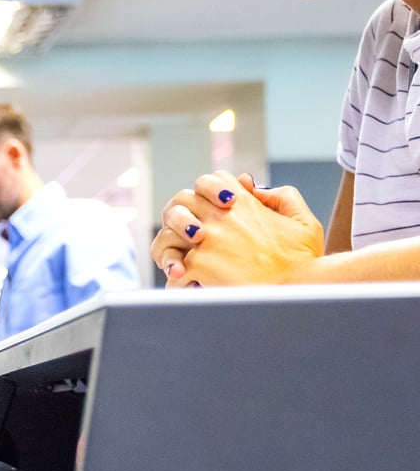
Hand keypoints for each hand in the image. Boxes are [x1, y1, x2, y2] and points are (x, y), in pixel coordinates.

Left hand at [155, 171, 323, 285]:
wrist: (300, 289)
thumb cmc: (303, 260)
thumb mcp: (302, 221)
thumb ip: (281, 197)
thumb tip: (253, 186)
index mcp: (244, 203)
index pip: (211, 181)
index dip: (205, 193)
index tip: (210, 210)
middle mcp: (221, 217)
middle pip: (180, 202)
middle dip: (178, 219)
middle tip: (184, 238)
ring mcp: (207, 240)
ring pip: (167, 236)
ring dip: (170, 250)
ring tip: (178, 264)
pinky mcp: (199, 265)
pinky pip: (173, 270)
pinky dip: (177, 280)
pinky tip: (187, 287)